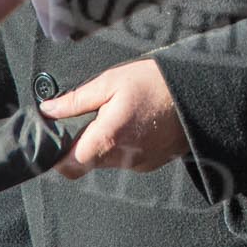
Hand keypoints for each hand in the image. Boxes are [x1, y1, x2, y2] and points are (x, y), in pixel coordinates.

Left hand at [41, 59, 188, 177]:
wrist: (197, 94)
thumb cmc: (156, 83)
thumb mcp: (111, 81)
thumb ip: (77, 99)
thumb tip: (49, 109)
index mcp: (108, 138)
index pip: (69, 166)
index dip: (57, 157)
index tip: (55, 141)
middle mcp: (123, 158)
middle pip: (86, 164)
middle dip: (81, 145)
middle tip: (90, 119)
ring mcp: (138, 164)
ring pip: (106, 162)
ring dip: (103, 145)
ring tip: (117, 117)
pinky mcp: (151, 164)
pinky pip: (126, 161)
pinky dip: (123, 147)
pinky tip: (134, 124)